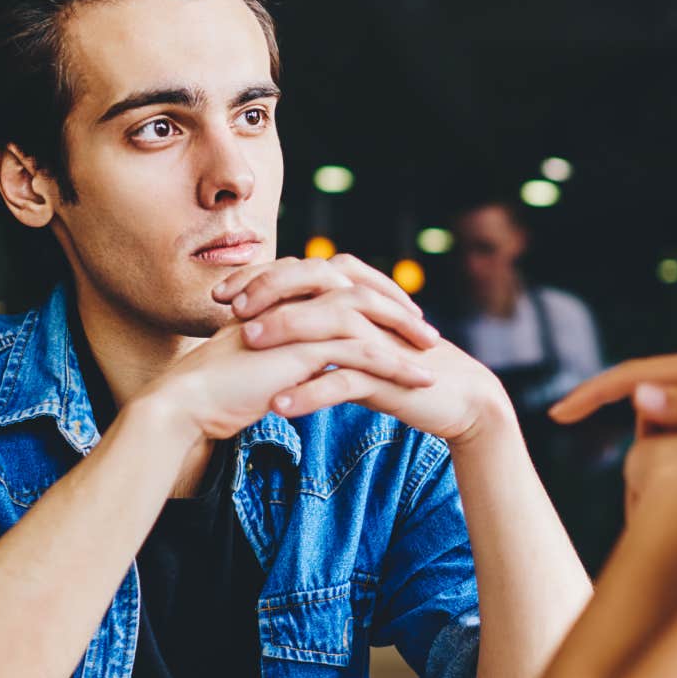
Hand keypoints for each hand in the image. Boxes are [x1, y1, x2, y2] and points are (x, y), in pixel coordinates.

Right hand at [142, 317, 439, 442]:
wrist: (188, 402)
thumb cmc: (219, 390)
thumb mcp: (264, 364)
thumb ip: (290, 353)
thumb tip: (316, 362)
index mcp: (283, 297)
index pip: (338, 283)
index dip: (372, 297)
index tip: (399, 318)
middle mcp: (292, 300)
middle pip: (359, 288)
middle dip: (397, 308)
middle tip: (426, 330)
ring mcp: (298, 320)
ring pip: (368, 316)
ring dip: (404, 335)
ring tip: (432, 355)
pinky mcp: (303, 348)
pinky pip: (363, 352)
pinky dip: (396, 365)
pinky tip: (419, 380)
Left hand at [209, 253, 508, 443]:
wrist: (456, 395)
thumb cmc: (400, 367)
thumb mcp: (357, 340)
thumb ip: (322, 324)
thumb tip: (274, 319)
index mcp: (356, 294)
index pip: (301, 271)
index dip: (259, 277)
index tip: (220, 294)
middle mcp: (368, 306)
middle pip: (314, 283)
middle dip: (269, 290)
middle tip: (228, 307)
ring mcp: (381, 338)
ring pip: (329, 324)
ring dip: (287, 331)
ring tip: (247, 343)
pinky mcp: (391, 374)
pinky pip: (346, 379)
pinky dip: (311, 391)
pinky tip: (279, 406)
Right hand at [550, 347, 676, 445]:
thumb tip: (635, 397)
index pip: (630, 377)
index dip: (590, 395)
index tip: (557, 416)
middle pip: (644, 391)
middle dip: (618, 414)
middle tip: (603, 452)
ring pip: (668, 405)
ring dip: (651, 431)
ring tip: (647, 468)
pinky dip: (676, 434)